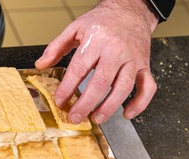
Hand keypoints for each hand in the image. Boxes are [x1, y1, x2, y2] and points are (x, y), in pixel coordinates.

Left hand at [35, 0, 158, 123]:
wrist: (130, 10)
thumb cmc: (102, 21)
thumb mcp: (75, 28)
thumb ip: (56, 47)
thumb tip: (41, 64)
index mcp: (96, 41)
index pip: (79, 68)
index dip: (68, 88)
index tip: (60, 101)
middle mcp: (116, 50)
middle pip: (101, 82)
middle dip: (86, 103)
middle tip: (75, 117)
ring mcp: (132, 59)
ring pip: (123, 87)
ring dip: (109, 107)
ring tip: (96, 118)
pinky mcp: (144, 66)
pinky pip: (148, 87)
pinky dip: (140, 103)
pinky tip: (127, 113)